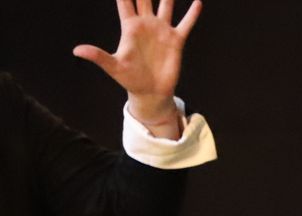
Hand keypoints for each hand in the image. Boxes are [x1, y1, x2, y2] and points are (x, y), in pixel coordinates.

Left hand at [74, 0, 202, 131]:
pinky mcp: (176, 41)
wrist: (151, 91)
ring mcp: (161, 31)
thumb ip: (98, 56)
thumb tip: (76, 50)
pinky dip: (192, 14)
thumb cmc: (130, 79)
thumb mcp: (113, 66)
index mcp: (130, 26)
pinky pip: (185, 24)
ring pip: (165, 6)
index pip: (124, 0)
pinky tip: (197, 3)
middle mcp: (146, 24)